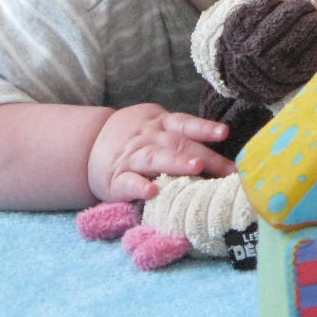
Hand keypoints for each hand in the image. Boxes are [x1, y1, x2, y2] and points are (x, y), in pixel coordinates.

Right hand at [87, 103, 233, 201]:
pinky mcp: (116, 180)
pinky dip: (139, 187)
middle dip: (205, 156)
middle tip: (227, 168)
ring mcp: (132, 158)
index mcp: (161, 124)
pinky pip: (127, 183)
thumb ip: (183, 134)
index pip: (185, 123)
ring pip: (155, 158)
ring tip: (196, 168)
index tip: (224, 133)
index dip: (205, 128)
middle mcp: (149, 139)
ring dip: (177, 163)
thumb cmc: (137, 138)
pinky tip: (152, 192)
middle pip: (179, 144)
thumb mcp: (156, 126)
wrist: (89, 144)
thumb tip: (224, 152)